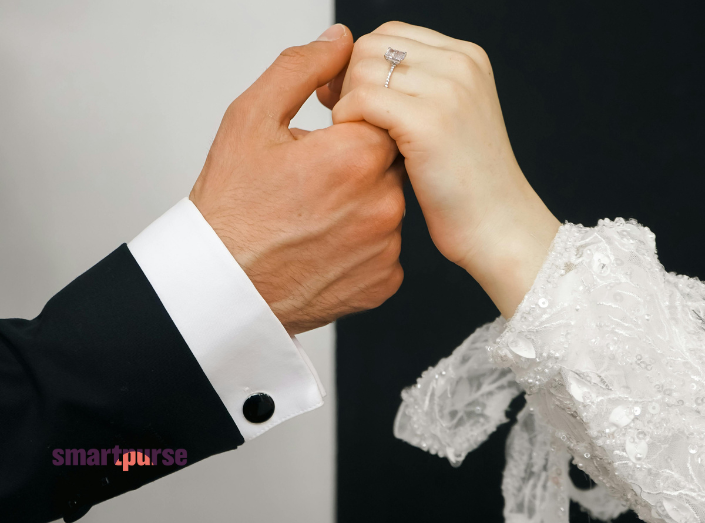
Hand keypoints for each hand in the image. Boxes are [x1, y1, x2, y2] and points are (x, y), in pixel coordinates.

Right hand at [190, 24, 404, 334]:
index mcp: (357, 155)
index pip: (382, 117)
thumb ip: (301, 69)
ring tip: (315, 219)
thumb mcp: (251, 120)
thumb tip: (339, 41)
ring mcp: (385, 247)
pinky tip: (326, 247)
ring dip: (361, 207)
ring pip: (388, 207)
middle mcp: (382, 203)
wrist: (221, 283)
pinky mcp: (383, 282)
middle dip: (356, 167)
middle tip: (312, 186)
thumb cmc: (231, 206)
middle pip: (388, 163)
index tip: (322, 146)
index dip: (350, 127)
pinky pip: (386, 251)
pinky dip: (362, 247)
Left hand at [319, 22, 559, 317]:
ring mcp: (447, 90)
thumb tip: (352, 72)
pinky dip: (347, 122)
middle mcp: (459, 64)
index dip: (360, 63)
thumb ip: (414, 89)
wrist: (498, 228)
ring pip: (362, 70)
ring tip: (358, 138)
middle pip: (371, 46)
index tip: (350, 98)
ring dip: (346, 104)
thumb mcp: (448, 120)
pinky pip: (361, 100)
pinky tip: (358, 148)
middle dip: (348, 81)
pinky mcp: (428, 122)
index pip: (390, 33)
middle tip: (346, 120)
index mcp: (466, 58)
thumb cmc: (466, 186)